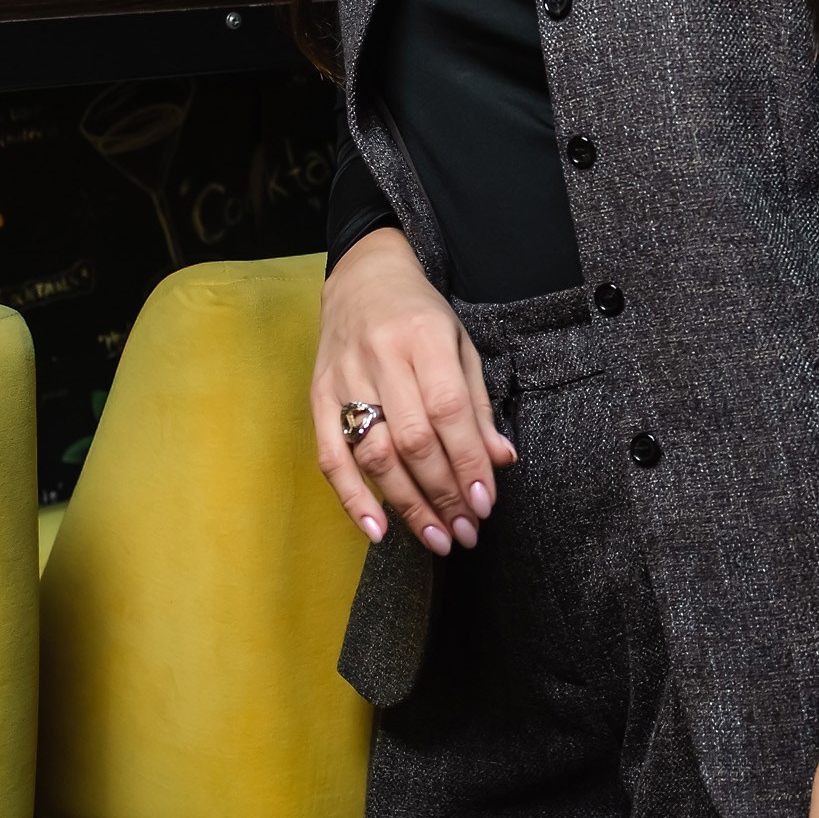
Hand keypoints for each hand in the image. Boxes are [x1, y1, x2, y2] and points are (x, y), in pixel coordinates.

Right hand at [310, 227, 515, 553]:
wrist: (363, 279)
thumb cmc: (421, 317)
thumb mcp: (460, 345)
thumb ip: (476, 404)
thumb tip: (500, 461)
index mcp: (424, 339)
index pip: (448, 411)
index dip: (467, 461)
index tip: (485, 503)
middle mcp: (381, 358)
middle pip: (413, 439)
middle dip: (444, 493)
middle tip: (466, 532)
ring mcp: (344, 379)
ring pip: (375, 454)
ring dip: (408, 505)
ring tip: (437, 538)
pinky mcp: (318, 397)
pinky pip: (331, 457)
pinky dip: (353, 499)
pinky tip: (378, 531)